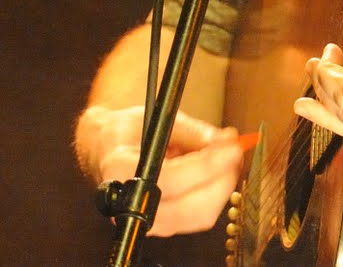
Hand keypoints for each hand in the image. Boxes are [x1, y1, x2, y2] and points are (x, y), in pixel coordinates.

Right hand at [77, 103, 252, 235]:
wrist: (107, 149)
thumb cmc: (128, 132)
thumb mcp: (157, 118)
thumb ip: (193, 131)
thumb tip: (226, 140)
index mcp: (121, 171)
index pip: (171, 180)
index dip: (207, 166)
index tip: (231, 147)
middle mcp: (130, 204)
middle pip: (190, 208)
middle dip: (222, 179)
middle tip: (235, 150)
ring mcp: (146, 220)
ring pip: (199, 216)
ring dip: (222, 187)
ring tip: (228, 159)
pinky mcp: (162, 225)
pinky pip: (198, 217)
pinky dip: (215, 195)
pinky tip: (217, 173)